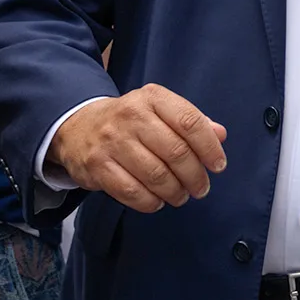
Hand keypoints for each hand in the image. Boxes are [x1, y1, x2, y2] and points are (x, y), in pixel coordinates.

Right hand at [47, 86, 226, 211]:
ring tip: (181, 196)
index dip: (209, 147)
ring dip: (174, 191)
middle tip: (201, 188)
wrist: (79, 125)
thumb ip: (191, 121)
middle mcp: (131, 116)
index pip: (190, 122)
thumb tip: (220, 135)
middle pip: (175, 152)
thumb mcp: (160, 109)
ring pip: (155, 174)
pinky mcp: (96, 166)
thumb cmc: (131, 120)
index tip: (218, 166)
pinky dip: (149, 202)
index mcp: (153, 97)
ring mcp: (111, 141)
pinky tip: (157, 202)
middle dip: (194, 175)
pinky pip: (130, 191)